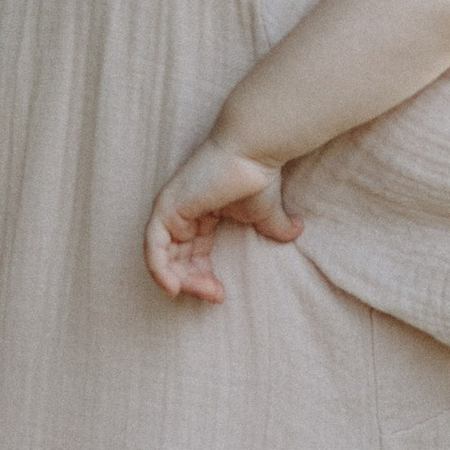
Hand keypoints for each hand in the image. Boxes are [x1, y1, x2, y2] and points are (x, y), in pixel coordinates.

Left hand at [143, 140, 302, 302]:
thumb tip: (296, 232)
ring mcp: (170, 210)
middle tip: (215, 295)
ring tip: (204, 292)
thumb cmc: (256, 176)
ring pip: (163, 258)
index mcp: (198, 215)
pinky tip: (174, 287)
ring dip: (181, 281)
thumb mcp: (265, 213)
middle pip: (176, 260)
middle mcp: (180, 214)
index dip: (202, 278)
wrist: (252, 153)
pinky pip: (153, 247)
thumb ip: (275, 227)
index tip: (221, 294)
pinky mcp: (166, 208)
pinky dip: (159, 270)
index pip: (191, 255)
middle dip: (194, 283)